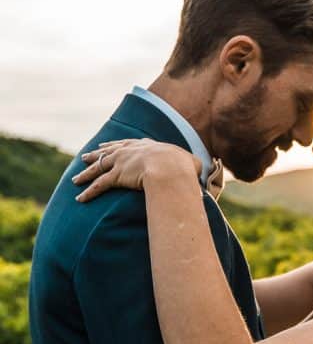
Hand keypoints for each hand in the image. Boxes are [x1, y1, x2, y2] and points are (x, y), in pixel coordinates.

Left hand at [72, 138, 201, 202]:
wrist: (170, 168)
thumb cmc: (184, 166)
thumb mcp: (191, 164)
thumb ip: (195, 168)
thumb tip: (207, 174)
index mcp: (146, 146)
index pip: (127, 144)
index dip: (117, 146)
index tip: (108, 147)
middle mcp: (130, 151)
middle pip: (108, 153)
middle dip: (96, 155)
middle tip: (85, 157)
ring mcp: (121, 163)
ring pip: (98, 168)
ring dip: (85, 175)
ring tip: (75, 179)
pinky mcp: (116, 176)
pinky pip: (99, 185)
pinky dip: (89, 193)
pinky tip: (80, 198)